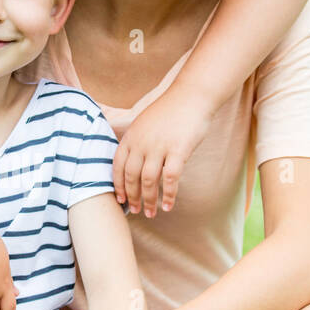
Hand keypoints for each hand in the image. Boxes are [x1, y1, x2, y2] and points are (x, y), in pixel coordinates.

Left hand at [113, 87, 213, 216]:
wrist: (191, 96)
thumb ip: (136, 143)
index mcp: (131, 137)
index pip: (118, 167)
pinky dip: (169, 195)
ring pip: (149, 181)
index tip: (120, 200)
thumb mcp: (144, 124)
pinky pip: (171, 179)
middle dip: (132, 197)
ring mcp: (159, 147)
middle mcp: (142, 143)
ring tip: (150, 213)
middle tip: (135, 211)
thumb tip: (133, 166)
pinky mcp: (178, 150)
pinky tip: (169, 206)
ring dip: (149, 200)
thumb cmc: (169, 111)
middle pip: (132, 177)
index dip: (118, 186)